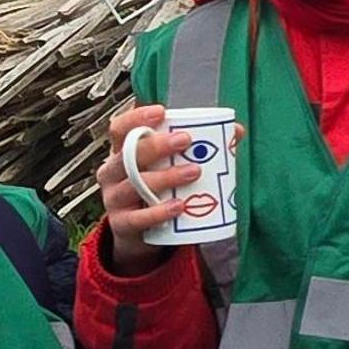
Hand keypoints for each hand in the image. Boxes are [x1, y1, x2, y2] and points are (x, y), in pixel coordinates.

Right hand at [97, 102, 226, 275]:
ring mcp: (114, 199)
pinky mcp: (122, 224)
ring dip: (165, 176)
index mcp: (122, 152)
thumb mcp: (168, 167)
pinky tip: (179, 206)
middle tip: (185, 140)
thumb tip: (236, 132)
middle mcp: (112, 172)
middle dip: (157, 145)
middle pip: (128, 154)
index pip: (119, 128)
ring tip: (194, 172)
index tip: (162, 112)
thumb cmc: (157, 191)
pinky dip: (159, 212)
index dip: (136, 117)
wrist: (142, 235)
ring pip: (134, 184)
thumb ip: (196, 149)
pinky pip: (138, 218)